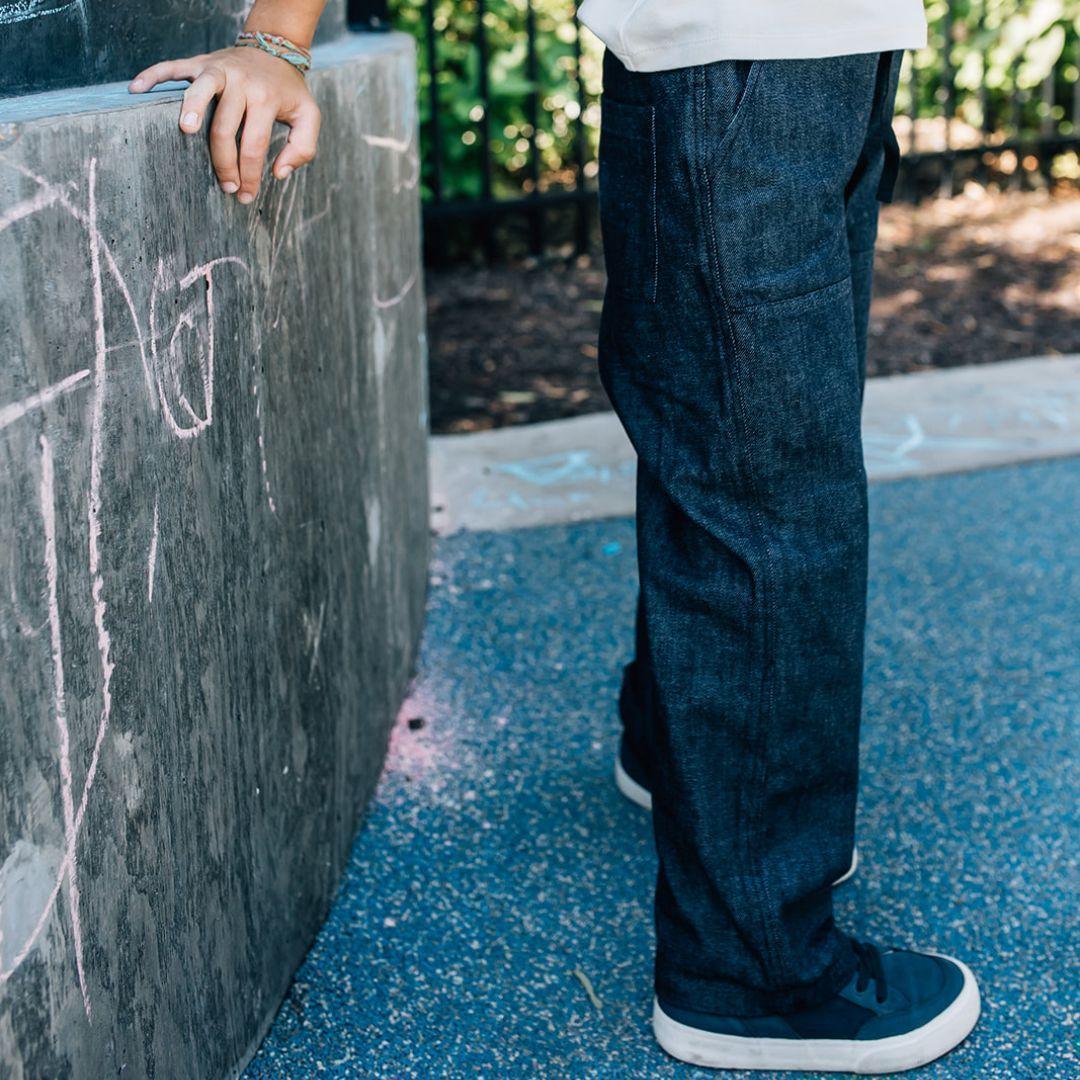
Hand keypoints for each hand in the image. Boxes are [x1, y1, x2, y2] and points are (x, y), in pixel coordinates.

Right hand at [129, 47, 320, 202]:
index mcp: (265, 98)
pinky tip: (136, 90)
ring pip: (199, 91)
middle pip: (225, 126)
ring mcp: (217, 69)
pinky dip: (152, 76)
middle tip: (226, 186)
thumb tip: (278, 173)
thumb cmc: (289, 92)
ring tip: (185, 132)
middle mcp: (239, 81)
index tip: (244, 194)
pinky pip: (172, 67)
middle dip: (224, 162)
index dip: (249, 173)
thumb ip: (303, 148)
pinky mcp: (199, 62)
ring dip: (190, 109)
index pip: (254, 144)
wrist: (274, 50)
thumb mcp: (309, 117)